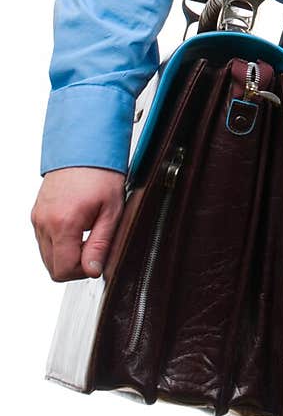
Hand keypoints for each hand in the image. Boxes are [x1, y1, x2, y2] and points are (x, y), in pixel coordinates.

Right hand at [31, 167, 125, 282]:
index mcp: (63, 223)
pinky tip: (77, 226)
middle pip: (52, 267)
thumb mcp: (112, 210)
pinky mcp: (37, 213)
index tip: (97, 258)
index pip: (63, 270)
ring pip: (47, 255)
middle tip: (94, 246)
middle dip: (75, 264)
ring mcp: (38, 217)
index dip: (83, 272)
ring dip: (67, 252)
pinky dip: (59, 241)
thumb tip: (93, 270)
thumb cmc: (101, 172)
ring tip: (87, 232)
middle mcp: (44, 222)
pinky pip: (44, 240)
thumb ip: (101, 244)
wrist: (85, 144)